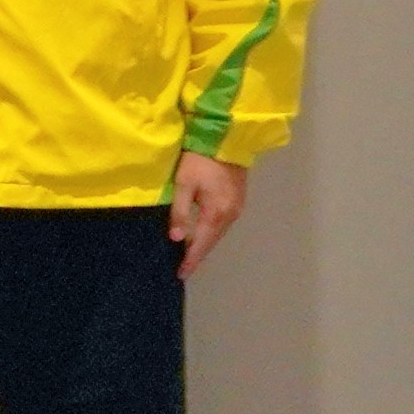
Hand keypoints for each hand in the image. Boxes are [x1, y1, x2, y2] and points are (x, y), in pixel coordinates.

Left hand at [169, 151, 248, 272]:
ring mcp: (237, 208)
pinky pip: (223, 224)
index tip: (181, 274)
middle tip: (184, 269)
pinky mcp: (238, 200)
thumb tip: (176, 239)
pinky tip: (202, 236)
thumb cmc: (200, 160)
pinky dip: (211, 233)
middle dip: (197, 256)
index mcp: (216, 213)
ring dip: (205, 245)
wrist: (227, 140)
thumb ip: (180, 212)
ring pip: (218, 234)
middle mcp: (230, 215)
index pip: (201, 244)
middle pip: (211, 241)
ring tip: (190, 256)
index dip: (190, 260)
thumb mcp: (183, 184)